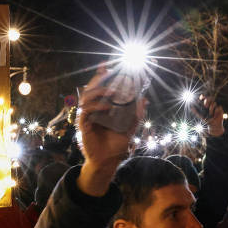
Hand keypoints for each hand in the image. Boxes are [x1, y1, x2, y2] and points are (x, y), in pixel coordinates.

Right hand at [76, 67, 145, 195]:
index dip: (101, 77)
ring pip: (86, 99)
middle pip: (90, 90)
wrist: (108, 162)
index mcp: (101, 109)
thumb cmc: (115, 145)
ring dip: (98, 92)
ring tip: (112, 92)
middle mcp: (92, 111)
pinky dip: (96, 107)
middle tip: (106, 72)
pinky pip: (86, 112)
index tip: (105, 65)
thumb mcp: (129, 128)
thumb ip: (136, 114)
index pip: (99, 89)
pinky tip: (107, 107)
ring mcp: (87, 118)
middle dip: (97, 79)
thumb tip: (144, 100)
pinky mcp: (84, 126)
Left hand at [196, 97, 224, 136]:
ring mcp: (215, 107)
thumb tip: (191, 108)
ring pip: (214, 103)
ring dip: (211, 108)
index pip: (204, 99)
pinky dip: (216, 111)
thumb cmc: (206, 120)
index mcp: (205, 105)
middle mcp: (210, 105)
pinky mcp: (220, 109)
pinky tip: (215, 115)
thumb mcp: (200, 116)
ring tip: (210, 114)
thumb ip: (196, 112)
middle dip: (207, 101)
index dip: (203, 97)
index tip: (201, 97)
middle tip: (205, 105)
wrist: (213, 125)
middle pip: (210, 98)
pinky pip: (218, 107)